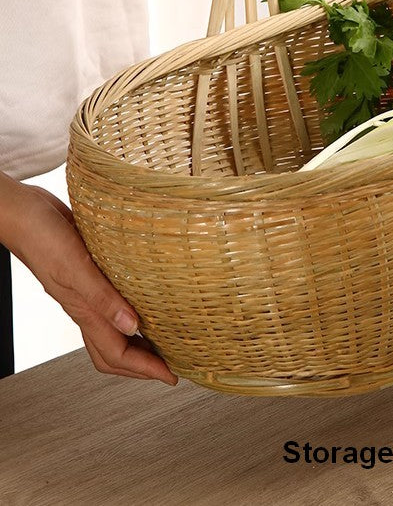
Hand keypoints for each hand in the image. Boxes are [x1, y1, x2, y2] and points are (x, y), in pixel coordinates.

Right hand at [3, 180, 176, 384]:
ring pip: (111, 330)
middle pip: (112, 351)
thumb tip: (133, 327)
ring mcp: (86, 292)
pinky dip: (129, 311)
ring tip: (163, 341)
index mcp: (83, 310)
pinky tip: (143, 300)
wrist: (23, 212)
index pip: (116, 354)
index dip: (144, 369)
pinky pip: (111, 303)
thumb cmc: (42, 237)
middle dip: (141, 366)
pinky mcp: (89, 273)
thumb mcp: (77, 266)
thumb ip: (103, 298)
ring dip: (137, 342)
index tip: (171, 377)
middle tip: (170, 367)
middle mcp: (85, 306)